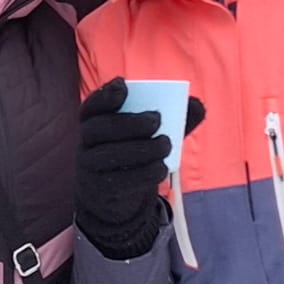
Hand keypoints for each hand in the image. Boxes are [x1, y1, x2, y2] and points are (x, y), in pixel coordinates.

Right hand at [76, 78, 202, 259]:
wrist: (114, 197)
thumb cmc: (133, 155)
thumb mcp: (148, 135)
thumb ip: (173, 119)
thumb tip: (197, 105)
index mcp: (93, 122)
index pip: (91, 106)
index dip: (105, 95)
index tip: (123, 86)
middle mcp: (85, 142)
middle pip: (99, 128)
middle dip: (129, 122)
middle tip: (156, 120)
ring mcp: (89, 167)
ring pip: (109, 154)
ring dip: (141, 148)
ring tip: (165, 144)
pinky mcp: (102, 190)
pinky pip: (120, 180)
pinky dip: (144, 173)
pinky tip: (162, 168)